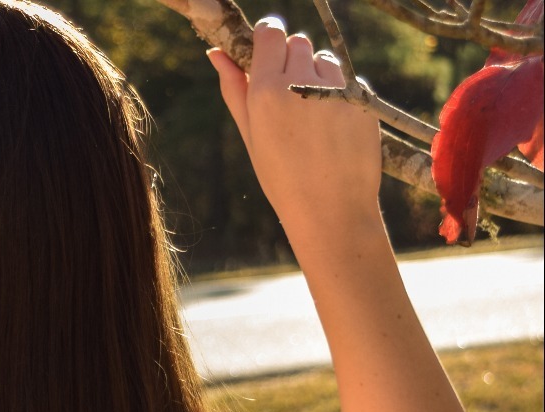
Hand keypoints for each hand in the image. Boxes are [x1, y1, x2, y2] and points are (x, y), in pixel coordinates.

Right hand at [207, 17, 381, 226]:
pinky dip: (339, 93)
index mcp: (266, 90)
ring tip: (312, 113)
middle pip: (298, 42)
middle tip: (287, 90)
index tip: (267, 43)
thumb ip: (234, 88)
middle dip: (291, 57)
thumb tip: (216, 53)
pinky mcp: (363, 100)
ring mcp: (337, 91)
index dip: (268, 34)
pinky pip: (348, 80)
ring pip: (325, 60)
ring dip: (317, 74)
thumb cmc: (281, 175)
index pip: (271, 32)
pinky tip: (333, 126)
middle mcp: (302, 83)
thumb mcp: (250, 133)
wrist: (331, 209)